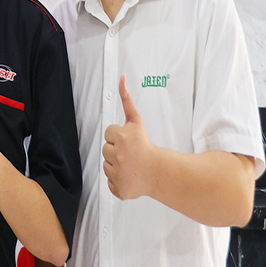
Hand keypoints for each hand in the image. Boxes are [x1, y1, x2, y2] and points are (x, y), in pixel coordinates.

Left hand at [102, 76, 155, 200]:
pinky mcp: (119, 189)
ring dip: (116, 165)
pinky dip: (118, 180)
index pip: (108, 133)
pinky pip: (110, 182)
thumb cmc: (145, 145)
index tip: (129, 141)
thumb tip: (121, 77)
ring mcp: (118, 173)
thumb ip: (126, 99)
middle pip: (105, 149)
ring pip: (106, 165)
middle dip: (116, 150)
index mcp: (122, 137)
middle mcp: (119, 155)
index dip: (118, 137)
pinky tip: (130, 176)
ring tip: (130, 164)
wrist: (160, 172)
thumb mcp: (136, 121)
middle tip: (130, 153)